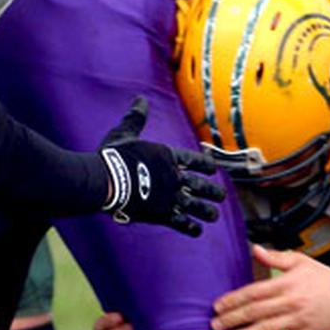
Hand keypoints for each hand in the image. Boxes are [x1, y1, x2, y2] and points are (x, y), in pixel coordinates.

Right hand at [99, 97, 225, 234]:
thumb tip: (141, 99)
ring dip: (206, 211)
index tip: (214, 169)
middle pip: (199, 185)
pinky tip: (197, 231)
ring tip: (214, 216)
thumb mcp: (125, 133)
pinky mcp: (161, 214)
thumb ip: (136, 118)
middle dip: (212, 191)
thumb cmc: (113, 156)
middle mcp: (173, 177)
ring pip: (195, 205)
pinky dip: (189, 227)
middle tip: (222, 196)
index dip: (205, 164)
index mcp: (167, 156)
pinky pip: (180, 222)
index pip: (193, 160)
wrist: (107, 180)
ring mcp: (170, 197)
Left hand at [211, 245, 329, 329]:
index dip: (234, 299)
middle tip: (214, 326)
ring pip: (267, 329)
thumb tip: (254, 249)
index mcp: (287, 283)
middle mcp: (291, 302)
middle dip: (232, 319)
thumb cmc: (322, 277)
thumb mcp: (300, 262)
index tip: (217, 306)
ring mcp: (300, 320)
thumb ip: (276, 257)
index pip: (254, 292)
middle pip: (256, 312)